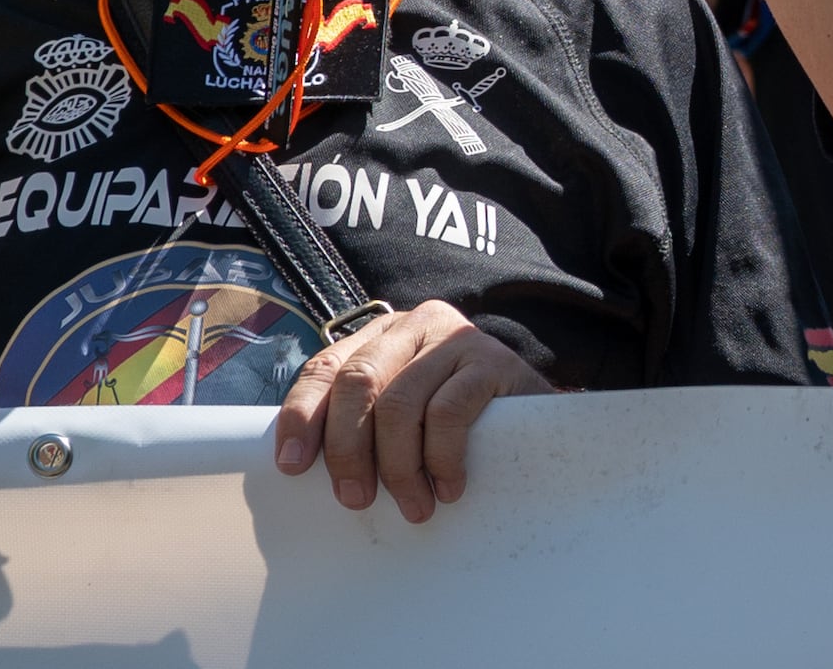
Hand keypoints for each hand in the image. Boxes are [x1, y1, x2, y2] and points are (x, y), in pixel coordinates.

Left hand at [272, 301, 543, 521]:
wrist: (540, 420)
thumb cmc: (457, 425)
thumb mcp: (402, 414)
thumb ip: (361, 422)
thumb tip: (300, 467)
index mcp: (381, 337)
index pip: (326, 368)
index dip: (302, 416)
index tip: (292, 468)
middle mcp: (415, 326)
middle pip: (358, 383)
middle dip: (348, 450)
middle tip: (356, 499)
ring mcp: (456, 338)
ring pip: (399, 404)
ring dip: (398, 467)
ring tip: (412, 506)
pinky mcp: (493, 360)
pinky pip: (448, 412)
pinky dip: (441, 459)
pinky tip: (448, 486)